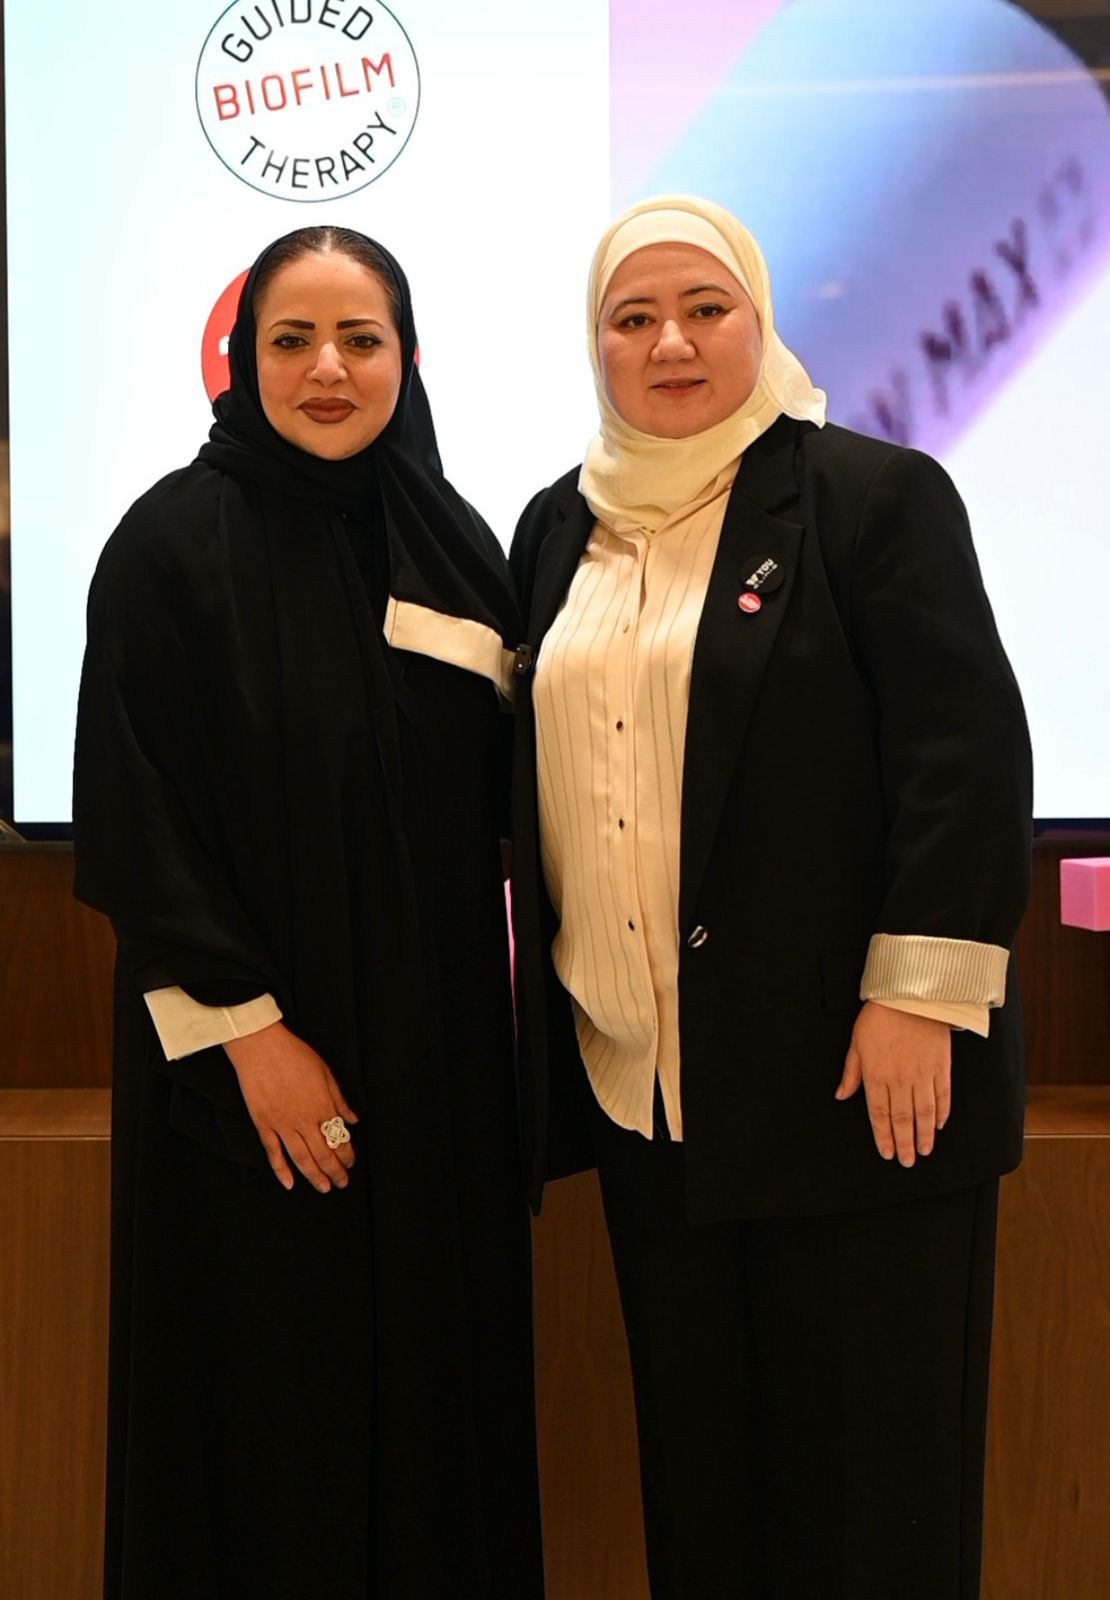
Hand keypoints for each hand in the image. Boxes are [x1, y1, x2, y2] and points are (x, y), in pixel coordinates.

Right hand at [224, 1022, 358, 1193]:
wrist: (261, 1047)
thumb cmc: (295, 1055)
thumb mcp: (326, 1073)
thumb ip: (339, 1100)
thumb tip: (353, 1119)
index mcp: (322, 1106)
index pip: (338, 1139)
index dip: (346, 1155)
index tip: (351, 1163)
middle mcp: (304, 1120)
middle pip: (323, 1154)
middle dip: (335, 1171)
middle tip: (342, 1183)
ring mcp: (282, 1124)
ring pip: (301, 1158)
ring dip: (314, 1176)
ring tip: (323, 1188)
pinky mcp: (263, 1124)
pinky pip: (273, 1152)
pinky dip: (281, 1170)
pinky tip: (289, 1183)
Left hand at [834, 1002, 950, 1166]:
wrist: (910, 996)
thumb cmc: (879, 1017)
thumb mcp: (856, 1043)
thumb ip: (851, 1073)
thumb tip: (841, 1095)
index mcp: (876, 1075)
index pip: (880, 1114)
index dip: (883, 1136)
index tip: (886, 1153)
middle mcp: (900, 1079)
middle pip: (903, 1119)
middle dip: (904, 1144)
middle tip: (908, 1162)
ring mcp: (923, 1074)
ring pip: (924, 1113)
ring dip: (924, 1135)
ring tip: (925, 1151)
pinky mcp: (941, 1066)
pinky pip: (943, 1096)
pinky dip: (942, 1113)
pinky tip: (940, 1125)